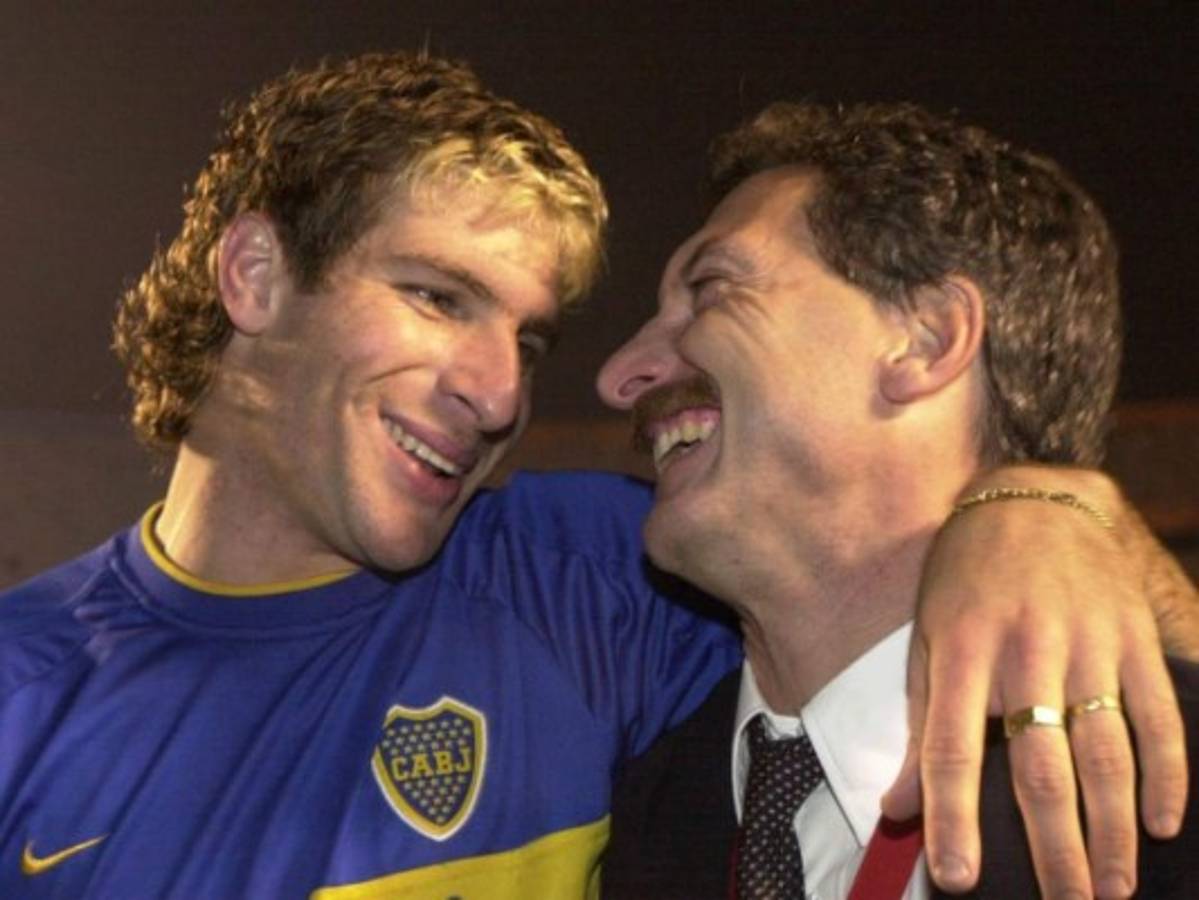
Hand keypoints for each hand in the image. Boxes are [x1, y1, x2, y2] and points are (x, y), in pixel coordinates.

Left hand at [882, 465, 1189, 898]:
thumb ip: (918, 723)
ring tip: (1112, 886)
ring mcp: (1088, 644)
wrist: (1033, 499)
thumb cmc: (964, 578)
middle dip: (1054, 849)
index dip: (952, 816)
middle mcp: (1024, 651)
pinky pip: (1158, 716)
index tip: (958, 877)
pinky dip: (1167, 774)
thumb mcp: (926, 638)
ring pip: (1106, 754)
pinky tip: (1163, 822)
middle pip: (1042, 768)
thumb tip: (898, 808)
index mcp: (960, 651)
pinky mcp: (1133, 638)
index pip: (951, 748)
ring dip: (1114, 830)